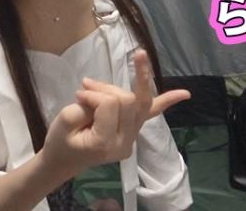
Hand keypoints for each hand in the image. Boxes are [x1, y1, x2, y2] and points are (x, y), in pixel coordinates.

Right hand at [41, 49, 189, 177]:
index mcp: (106, 143)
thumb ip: (83, 105)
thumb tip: (96, 90)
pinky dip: (166, 101)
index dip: (94, 94)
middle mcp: (125, 142)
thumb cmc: (60, 143)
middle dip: (106, 89)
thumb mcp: (64, 121)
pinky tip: (185, 94)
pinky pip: (151, 114)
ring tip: (93, 83)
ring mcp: (131, 138)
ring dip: (119, 87)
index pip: (110, 104)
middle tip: (85, 88)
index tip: (78, 96)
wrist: (63, 161)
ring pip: (138, 101)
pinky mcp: (132, 131)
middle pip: (127, 100)